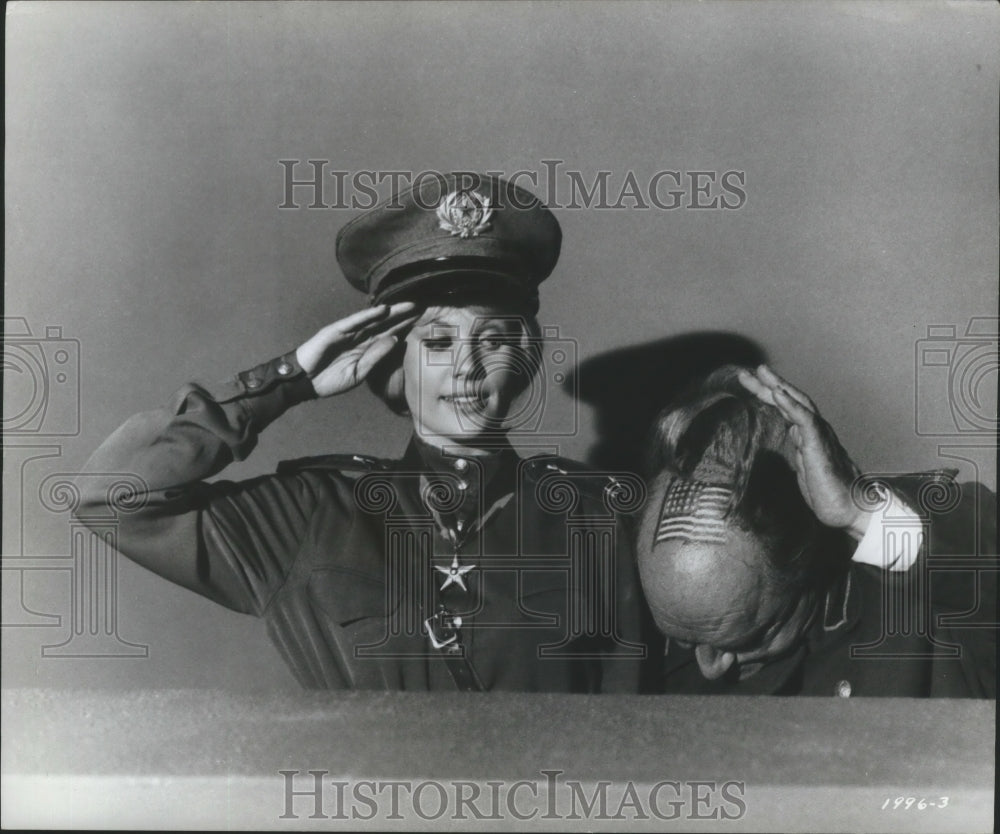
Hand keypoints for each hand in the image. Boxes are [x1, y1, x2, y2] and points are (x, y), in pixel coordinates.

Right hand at [295, 302, 418, 397]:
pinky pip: (354, 322)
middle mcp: (359, 337)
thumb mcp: (359, 372)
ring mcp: (347, 332)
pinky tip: (383, 309)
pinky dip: (368, 315)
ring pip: (373, 319)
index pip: (389, 334)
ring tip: (410, 303)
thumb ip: (376, 357)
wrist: (303, 382)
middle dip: (404, 315)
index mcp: (365, 347)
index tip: (423, 320)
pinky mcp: (334, 331)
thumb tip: (395, 340)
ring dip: (392, 311)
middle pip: (385, 323)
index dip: (406, 327)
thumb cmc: (329, 379)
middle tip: (424, 305)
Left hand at [737, 365, 870, 538]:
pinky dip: (790, 404)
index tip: (749, 384)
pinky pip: (805, 419)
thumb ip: (798, 451)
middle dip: (768, 384)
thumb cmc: (829, 492)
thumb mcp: (805, 468)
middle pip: (791, 400)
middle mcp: (816, 430)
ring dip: (778, 386)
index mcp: (809, 435)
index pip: (786, 409)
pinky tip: (777, 394)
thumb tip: (789, 440)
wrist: (851, 509)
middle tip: (747, 372)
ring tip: (761, 373)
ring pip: (798, 403)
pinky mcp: (820, 445)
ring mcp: (819, 435)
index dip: (768, 395)